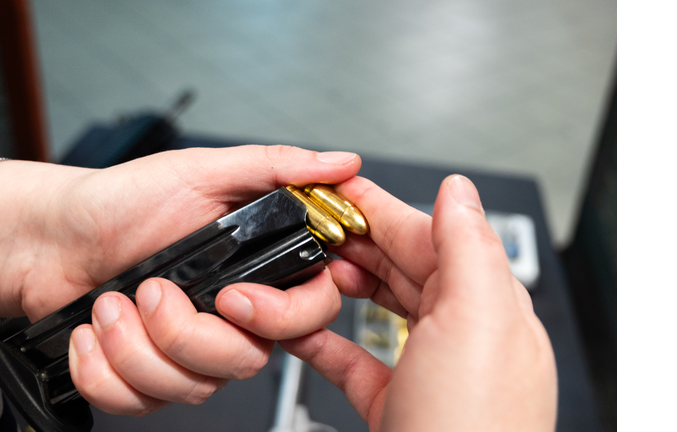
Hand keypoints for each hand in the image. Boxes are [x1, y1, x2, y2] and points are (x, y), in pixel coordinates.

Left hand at [0, 145, 360, 414]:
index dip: (281, 317)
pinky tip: (92, 334)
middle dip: (185, 334)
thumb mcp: (199, 171)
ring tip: (111, 304)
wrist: (49, 236)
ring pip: (192, 388)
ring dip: (135, 348)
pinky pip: (141, 403)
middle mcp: (226, 316)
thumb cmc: (121, 200)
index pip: (308, 312)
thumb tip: (340, 164)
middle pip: (245, 361)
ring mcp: (187, 351)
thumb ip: (273, 167)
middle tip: (150, 289)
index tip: (233, 298)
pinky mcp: (145, 376)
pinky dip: (104, 373)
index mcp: (250, 268)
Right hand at [280, 175, 557, 430]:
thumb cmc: (476, 428)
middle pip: (399, 267)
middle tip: (305, 225)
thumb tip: (458, 189)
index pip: (429, 236)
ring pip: (375, 308)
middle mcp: (460, 334)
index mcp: (486, 304)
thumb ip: (469, 247)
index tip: (335, 187)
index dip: (379, 207)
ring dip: (335, 284)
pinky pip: (352, 358)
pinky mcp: (394, 404)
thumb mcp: (478, 322)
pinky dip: (321, 340)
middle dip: (350, 240)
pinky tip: (297, 328)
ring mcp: (426, 370)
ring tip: (301, 268)